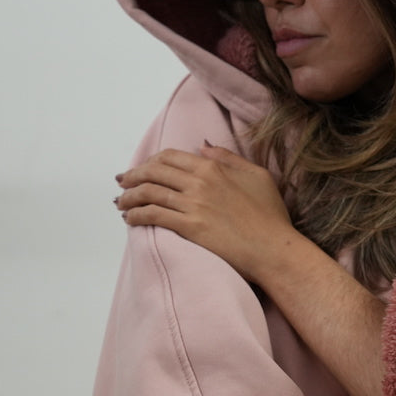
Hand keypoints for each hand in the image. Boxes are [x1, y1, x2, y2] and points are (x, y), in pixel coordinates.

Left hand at [115, 144, 295, 283]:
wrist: (273, 248)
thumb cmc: (270, 216)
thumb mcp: (257, 176)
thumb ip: (229, 159)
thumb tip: (204, 147)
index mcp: (213, 167)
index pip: (170, 157)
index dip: (151, 162)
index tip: (142, 169)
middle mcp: (199, 182)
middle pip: (154, 172)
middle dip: (132, 176)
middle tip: (122, 184)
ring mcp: (193, 204)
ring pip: (149, 193)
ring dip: (129, 197)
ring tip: (121, 204)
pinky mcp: (189, 227)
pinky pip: (153, 215)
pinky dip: (136, 215)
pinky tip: (130, 219)